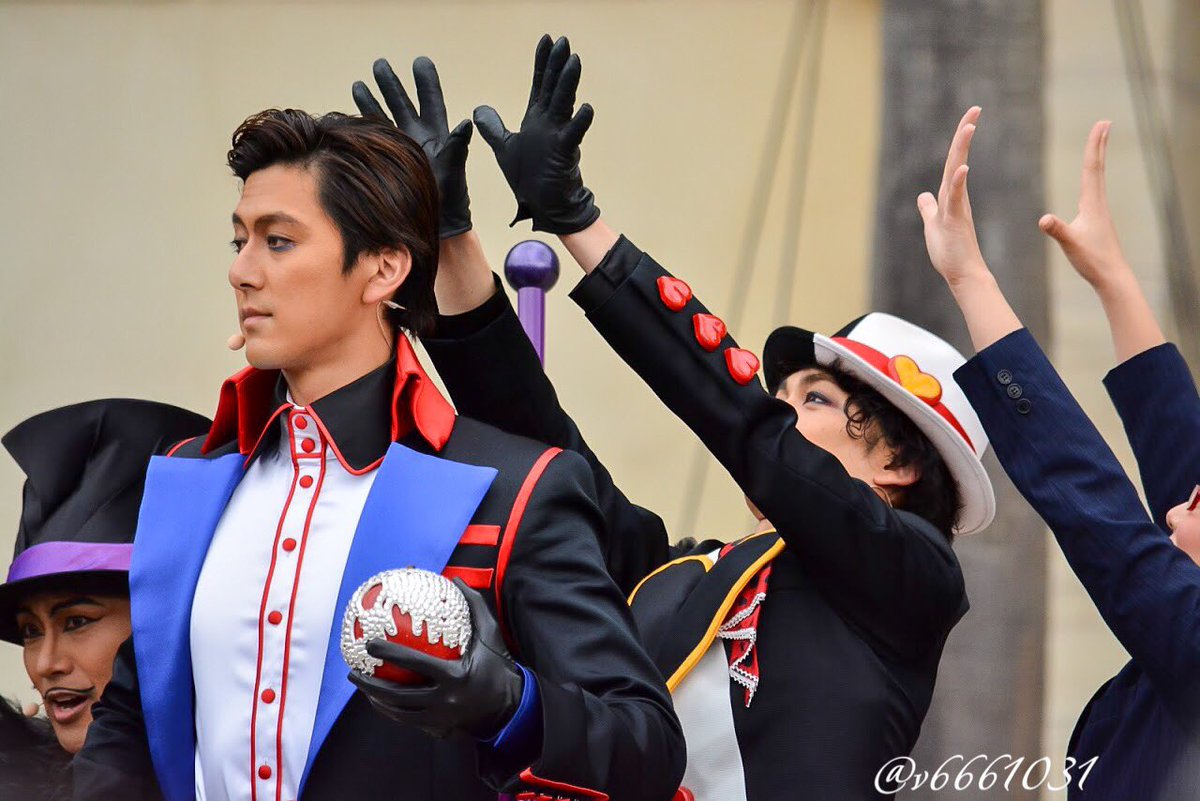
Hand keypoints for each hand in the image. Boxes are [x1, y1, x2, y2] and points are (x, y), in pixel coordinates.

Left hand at [348, 578, 523, 739]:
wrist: (511, 708)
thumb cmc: (499, 667)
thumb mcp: (491, 635)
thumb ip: (474, 606)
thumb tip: (456, 579)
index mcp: (456, 677)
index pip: (416, 664)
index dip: (390, 653)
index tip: (370, 642)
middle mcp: (446, 701)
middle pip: (399, 696)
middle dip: (371, 685)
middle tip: (353, 670)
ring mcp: (441, 719)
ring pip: (398, 713)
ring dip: (375, 700)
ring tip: (361, 684)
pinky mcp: (438, 729)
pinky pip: (407, 721)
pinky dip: (390, 711)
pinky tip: (378, 699)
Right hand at [354, 57, 472, 237]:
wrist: (437, 220)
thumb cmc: (452, 195)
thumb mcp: (456, 167)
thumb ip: (458, 145)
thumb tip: (467, 122)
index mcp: (437, 132)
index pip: (431, 100)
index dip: (425, 81)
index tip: (420, 62)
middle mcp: (418, 135)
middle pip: (402, 102)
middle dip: (391, 84)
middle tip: (380, 64)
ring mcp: (402, 146)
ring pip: (384, 117)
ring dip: (371, 100)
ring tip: (359, 83)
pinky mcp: (388, 159)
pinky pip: (373, 138)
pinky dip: (363, 126)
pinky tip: (351, 116)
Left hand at [474, 35, 599, 233]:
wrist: (543, 206)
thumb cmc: (530, 179)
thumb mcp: (505, 148)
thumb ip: (493, 128)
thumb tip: (479, 109)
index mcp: (536, 120)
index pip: (540, 84)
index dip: (542, 62)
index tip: (547, 40)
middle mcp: (549, 123)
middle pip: (554, 87)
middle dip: (558, 64)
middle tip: (564, 41)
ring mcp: (558, 137)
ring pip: (564, 104)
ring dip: (569, 83)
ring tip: (574, 61)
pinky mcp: (564, 154)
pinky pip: (573, 135)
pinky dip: (579, 122)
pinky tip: (586, 107)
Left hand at [917, 107, 989, 286]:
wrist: (962, 274)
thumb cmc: (950, 252)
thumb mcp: (933, 224)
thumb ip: (928, 208)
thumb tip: (922, 196)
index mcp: (950, 196)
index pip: (953, 162)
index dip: (958, 141)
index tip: (969, 119)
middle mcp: (955, 197)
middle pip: (956, 159)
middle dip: (963, 134)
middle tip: (975, 109)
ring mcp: (956, 207)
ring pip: (956, 173)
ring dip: (961, 149)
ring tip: (969, 126)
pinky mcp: (955, 220)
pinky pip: (955, 198)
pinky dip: (957, 182)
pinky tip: (962, 167)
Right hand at [1038, 121, 1131, 289]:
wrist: (1112, 276)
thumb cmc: (1093, 260)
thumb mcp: (1070, 244)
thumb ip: (1057, 230)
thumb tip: (1043, 219)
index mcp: (1092, 204)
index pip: (1092, 168)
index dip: (1094, 146)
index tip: (1102, 123)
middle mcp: (1098, 203)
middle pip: (1097, 168)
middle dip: (1099, 145)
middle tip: (1104, 123)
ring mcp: (1099, 212)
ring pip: (1097, 178)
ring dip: (1096, 159)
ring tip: (1097, 146)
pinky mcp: (1097, 220)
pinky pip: (1093, 191)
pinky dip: (1092, 178)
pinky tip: (1090, 182)